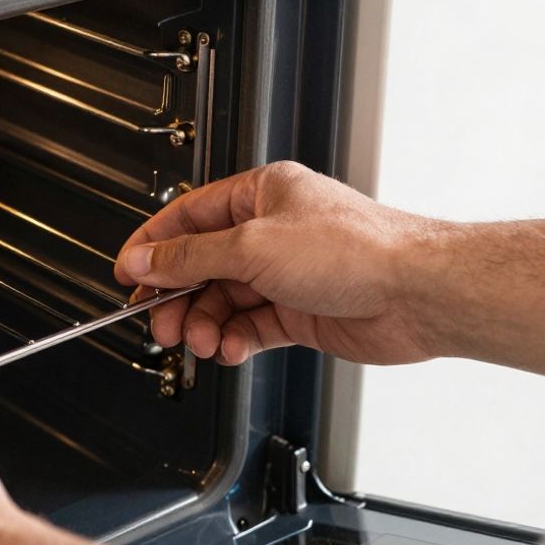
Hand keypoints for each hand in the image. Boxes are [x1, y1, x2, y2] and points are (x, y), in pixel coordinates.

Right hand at [114, 161, 439, 366]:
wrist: (416, 293)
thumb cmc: (357, 249)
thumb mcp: (252, 247)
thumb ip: (190, 257)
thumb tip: (147, 259)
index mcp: (260, 195)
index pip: (187, 218)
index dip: (153, 247)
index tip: (127, 274)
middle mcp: (271, 232)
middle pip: (201, 265)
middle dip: (177, 296)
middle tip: (158, 321)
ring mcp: (285, 273)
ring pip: (223, 301)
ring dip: (205, 323)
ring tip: (199, 341)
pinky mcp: (299, 310)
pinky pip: (249, 327)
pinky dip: (233, 340)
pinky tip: (228, 349)